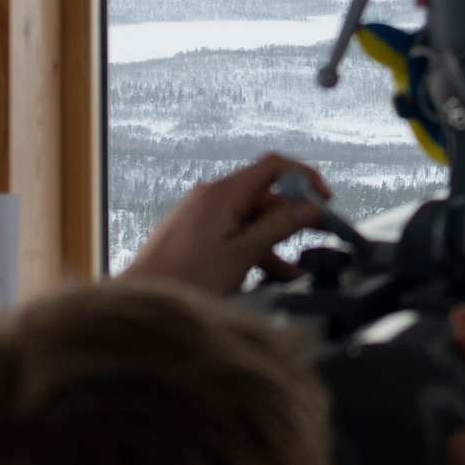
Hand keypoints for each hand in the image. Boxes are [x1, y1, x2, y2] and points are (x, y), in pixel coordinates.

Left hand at [121, 153, 330, 295]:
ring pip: (249, 222)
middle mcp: (211, 198)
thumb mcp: (240, 255)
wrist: (140, 297)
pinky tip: (267, 279)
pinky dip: (252, 253)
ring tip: (295, 275)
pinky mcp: (195, 235)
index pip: (273, 167)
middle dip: (293, 219)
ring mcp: (201, 216)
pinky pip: (232, 236)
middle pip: (264, 197)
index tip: (324, 200)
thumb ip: (276, 229)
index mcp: (222, 194)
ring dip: (274, 245)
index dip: (304, 178)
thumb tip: (307, 208)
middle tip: (319, 237)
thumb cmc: (182, 279)